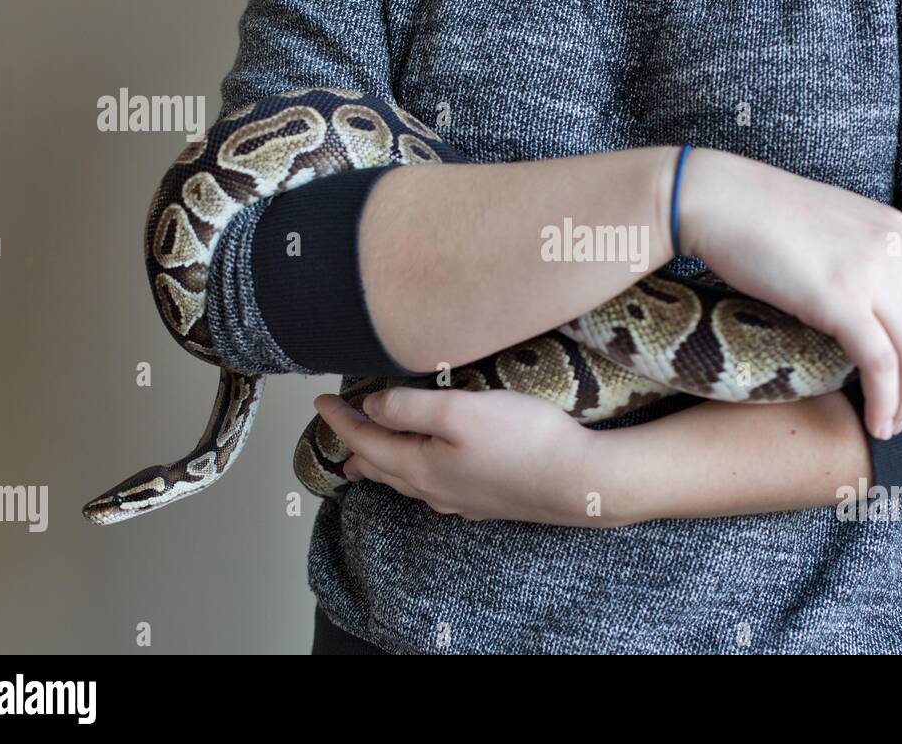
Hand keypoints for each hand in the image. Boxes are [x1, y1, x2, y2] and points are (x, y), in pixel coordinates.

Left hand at [313, 386, 607, 524]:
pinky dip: (414, 474)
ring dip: (383, 464)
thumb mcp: (459, 411)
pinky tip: (427, 474)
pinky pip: (434, 488)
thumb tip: (370, 408)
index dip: (339, 420)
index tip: (320, 400)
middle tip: (337, 430)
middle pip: (381, 467)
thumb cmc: (524, 440)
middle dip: (355, 446)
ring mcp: (462, 499)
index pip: (365, 440)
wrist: (581, 483)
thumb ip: (408, 407)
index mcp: (419, 467)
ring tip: (368, 458)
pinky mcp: (487, 500)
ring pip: (406, 482)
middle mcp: (434, 490)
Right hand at [678, 149, 901, 439]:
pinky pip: (881, 364)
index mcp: (898, 230)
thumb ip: (871, 250)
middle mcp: (896, 250)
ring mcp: (872, 274)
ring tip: (891, 424)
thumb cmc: (763, 214)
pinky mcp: (840, 300)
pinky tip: (874, 422)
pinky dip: (884, 401)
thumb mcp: (836, 223)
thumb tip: (888, 286)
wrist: (721, 199)